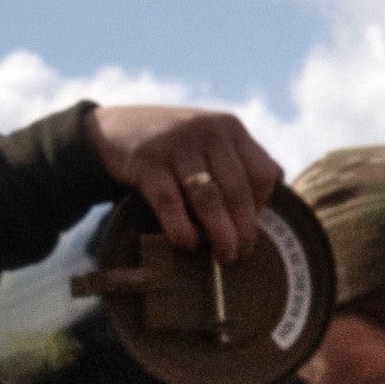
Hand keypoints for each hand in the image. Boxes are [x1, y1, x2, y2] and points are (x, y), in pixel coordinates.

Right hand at [90, 101, 288, 261]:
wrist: (115, 127)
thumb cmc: (174, 144)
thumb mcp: (210, 138)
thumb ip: (239, 160)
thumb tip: (269, 198)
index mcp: (231, 128)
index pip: (263, 173)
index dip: (262, 205)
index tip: (251, 225)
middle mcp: (208, 132)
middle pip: (237, 189)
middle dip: (244, 228)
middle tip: (242, 253)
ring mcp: (177, 145)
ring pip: (207, 197)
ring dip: (220, 232)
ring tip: (223, 256)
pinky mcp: (147, 162)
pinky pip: (169, 201)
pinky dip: (181, 227)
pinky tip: (188, 243)